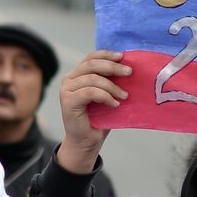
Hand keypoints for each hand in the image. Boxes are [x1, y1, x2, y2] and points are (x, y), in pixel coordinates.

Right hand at [56, 50, 129, 174]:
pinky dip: (106, 97)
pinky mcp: (68, 101)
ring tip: (125, 96)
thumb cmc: (98, 119)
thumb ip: (111, 81)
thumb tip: (129, 68)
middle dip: (113, 67)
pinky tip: (115, 104)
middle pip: (92, 64)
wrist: (86, 142)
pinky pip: (90, 92)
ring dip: (112, 86)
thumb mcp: (107, 95)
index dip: (107, 54)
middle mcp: (69, 79)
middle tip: (129, 73)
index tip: (123, 56)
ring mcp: (67, 90)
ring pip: (93, 79)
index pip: (91, 57)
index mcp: (77, 74)